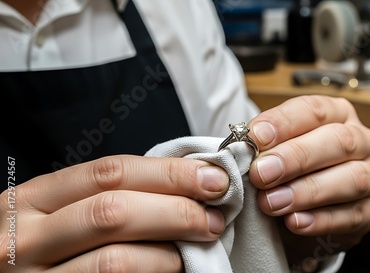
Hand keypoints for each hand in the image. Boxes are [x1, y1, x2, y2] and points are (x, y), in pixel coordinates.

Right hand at [0, 155, 229, 271]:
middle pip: (115, 212)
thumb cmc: (48, 244)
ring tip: (200, 243)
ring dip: (171, 250)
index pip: (110, 172)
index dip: (168, 173)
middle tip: (215, 215)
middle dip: (176, 209)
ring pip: (116, 259)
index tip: (211, 178)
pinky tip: (174, 267)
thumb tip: (186, 183)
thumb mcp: (64, 210)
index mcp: (33, 199)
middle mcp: (26, 238)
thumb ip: (110, 194)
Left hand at [248, 95, 369, 253]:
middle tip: (261, 174)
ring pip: (352, 179)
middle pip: (338, 141)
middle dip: (296, 157)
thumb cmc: (290, 170)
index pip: (314, 110)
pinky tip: (294, 222)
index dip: (284, 122)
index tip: (255, 137)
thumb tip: (242, 149)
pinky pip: (351, 216)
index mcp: (337, 114)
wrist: (306, 211)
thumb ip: (265, 147)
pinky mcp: (369, 212)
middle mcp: (361, 141)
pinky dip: (320, 221)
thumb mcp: (278, 150)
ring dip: (307, 191)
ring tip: (272, 203)